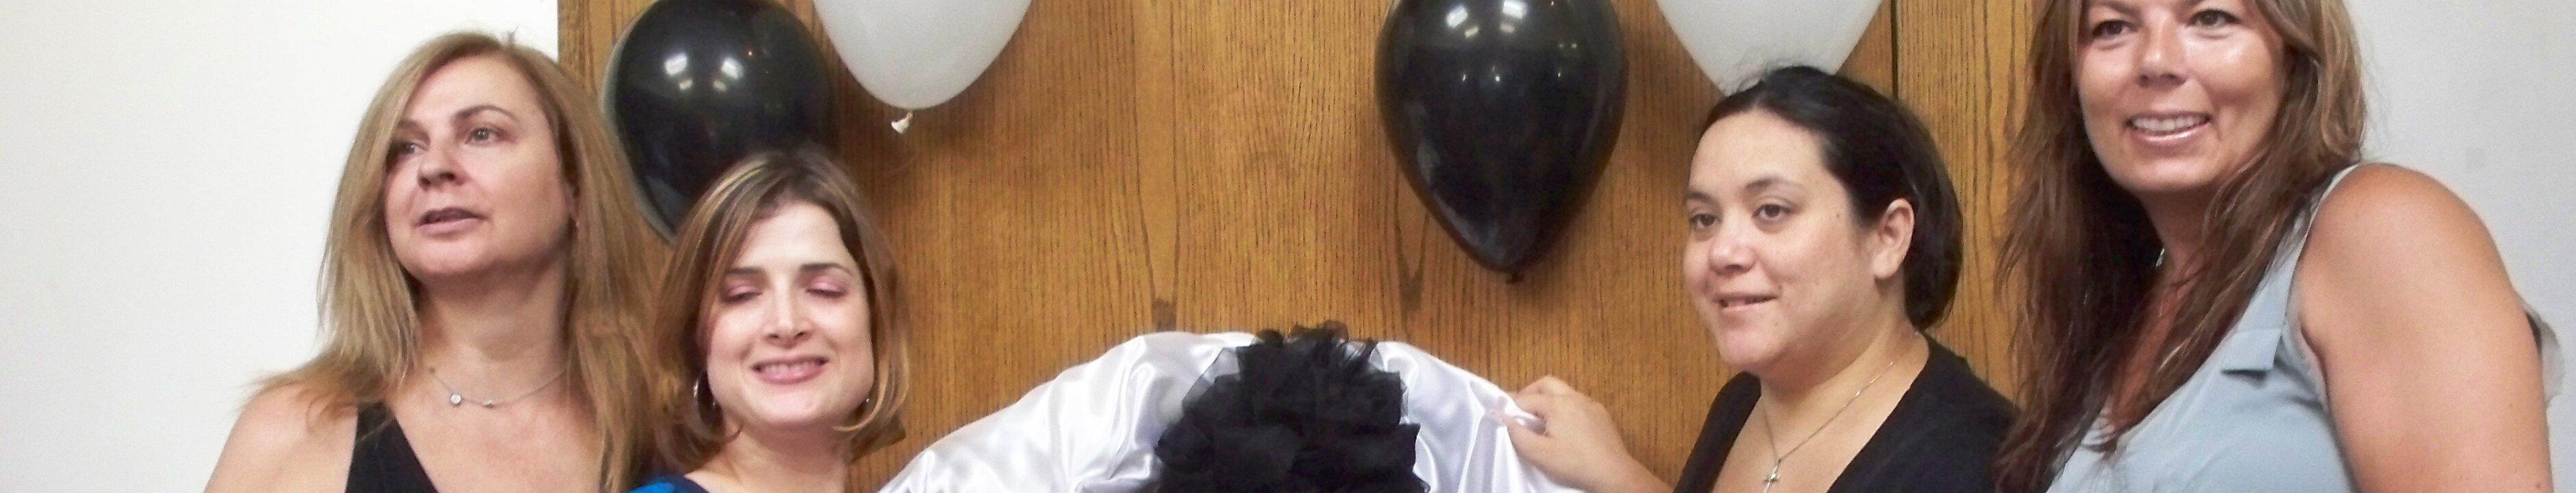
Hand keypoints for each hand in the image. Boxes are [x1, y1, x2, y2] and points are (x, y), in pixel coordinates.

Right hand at [1501, 376, 1666, 492]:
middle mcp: (1574, 397)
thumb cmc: (1574, 463)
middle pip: (1547, 383)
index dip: (1512, 406)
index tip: (1504, 416)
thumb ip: (1517, 433)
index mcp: (1557, 404)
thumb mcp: (1539, 453)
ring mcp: (1591, 404)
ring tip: (1542, 420)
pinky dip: (1566, 408)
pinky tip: (1566, 427)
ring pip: (1565, 391)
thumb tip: (1501, 416)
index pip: (1526, 398)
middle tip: (1522, 410)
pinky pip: (1579, 402)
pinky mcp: (1601, 414)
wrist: (1613, 473)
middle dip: (1530, 392)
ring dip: (1549, 399)